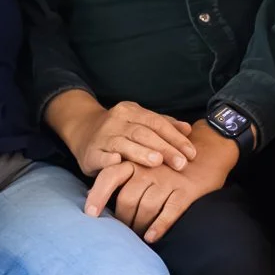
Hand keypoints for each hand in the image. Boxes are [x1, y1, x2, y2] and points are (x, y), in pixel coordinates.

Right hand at [54, 93, 197, 174]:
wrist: (82, 130)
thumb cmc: (119, 129)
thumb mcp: (140, 122)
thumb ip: (164, 125)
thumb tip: (188, 129)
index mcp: (131, 111)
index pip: (157, 122)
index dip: (175, 137)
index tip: (191, 153)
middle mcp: (116, 120)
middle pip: (144, 133)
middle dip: (164, 148)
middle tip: (181, 163)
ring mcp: (102, 136)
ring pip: (124, 143)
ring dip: (141, 152)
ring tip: (157, 162)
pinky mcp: (90, 152)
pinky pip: (101, 156)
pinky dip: (109, 160)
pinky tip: (119, 163)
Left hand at [85, 124, 236, 241]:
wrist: (207, 150)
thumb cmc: (168, 162)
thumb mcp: (145, 162)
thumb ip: (123, 175)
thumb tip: (94, 195)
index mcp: (136, 160)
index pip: (110, 176)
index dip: (98, 195)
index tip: (90, 214)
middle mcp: (149, 169)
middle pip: (126, 199)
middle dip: (122, 220)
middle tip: (121, 233)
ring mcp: (168, 180)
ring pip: (146, 208)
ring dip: (139, 227)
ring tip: (137, 238)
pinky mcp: (186, 191)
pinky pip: (169, 212)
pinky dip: (159, 226)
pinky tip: (152, 238)